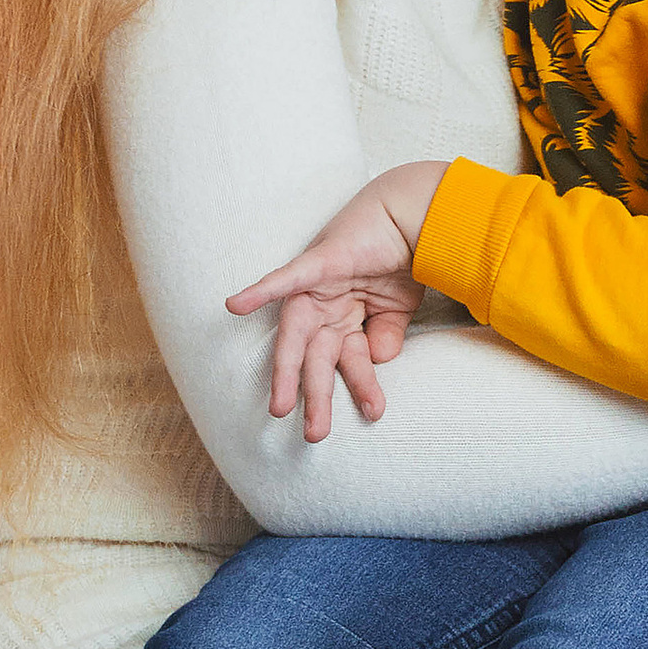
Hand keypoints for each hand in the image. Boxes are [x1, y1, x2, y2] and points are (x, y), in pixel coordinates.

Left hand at [228, 162, 447, 443]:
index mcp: (345, 321)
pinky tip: (234, 305)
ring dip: (289, 374)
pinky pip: (283, 280)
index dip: (358, 388)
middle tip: (315, 436)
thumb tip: (379, 361)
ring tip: (283, 408)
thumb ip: (387, 338)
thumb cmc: (402, 257)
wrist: (414, 212)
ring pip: (298, 338)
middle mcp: (326, 309)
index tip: (373, 413)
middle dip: (316, 399)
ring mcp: (317, 288)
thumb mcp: (398, 310)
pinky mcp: (316, 264)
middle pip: (316, 361)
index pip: (346, 362)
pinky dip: (260, 292)